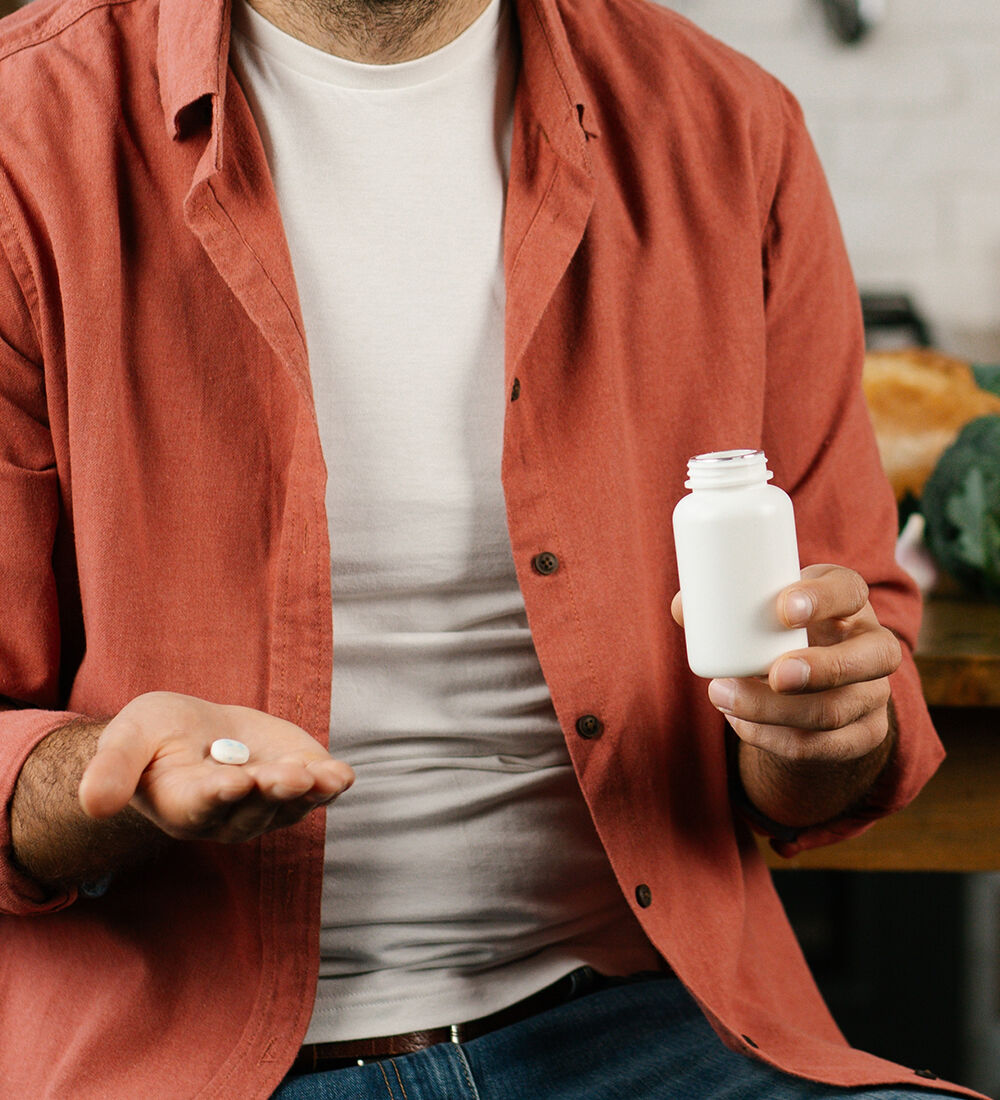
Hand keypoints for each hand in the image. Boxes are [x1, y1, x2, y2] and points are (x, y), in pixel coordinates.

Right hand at [78, 692, 353, 843]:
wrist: (195, 731)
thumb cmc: (154, 736)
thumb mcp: (128, 739)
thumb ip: (111, 770)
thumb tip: (92, 804)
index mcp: (185, 803)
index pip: (204, 805)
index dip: (219, 794)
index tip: (232, 782)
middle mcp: (230, 813)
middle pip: (253, 807)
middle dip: (270, 791)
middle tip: (284, 776)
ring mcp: (269, 801)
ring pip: (291, 803)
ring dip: (307, 791)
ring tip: (319, 775)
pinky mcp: (299, 780)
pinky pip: (319, 790)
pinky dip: (331, 783)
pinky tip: (342, 775)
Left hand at [672, 564, 901, 762]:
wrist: (809, 686)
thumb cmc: (779, 633)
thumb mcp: (763, 612)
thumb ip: (723, 608)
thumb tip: (681, 608)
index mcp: (848, 602)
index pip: (851, 590)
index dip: (824, 599)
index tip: (783, 608)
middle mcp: (873, 645)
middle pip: (873, 656)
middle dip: (822, 668)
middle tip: (774, 674)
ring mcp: (873, 693)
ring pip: (837, 710)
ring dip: (777, 710)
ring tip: (724, 698)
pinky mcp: (864, 734)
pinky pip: (824, 746)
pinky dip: (774, 738)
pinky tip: (740, 724)